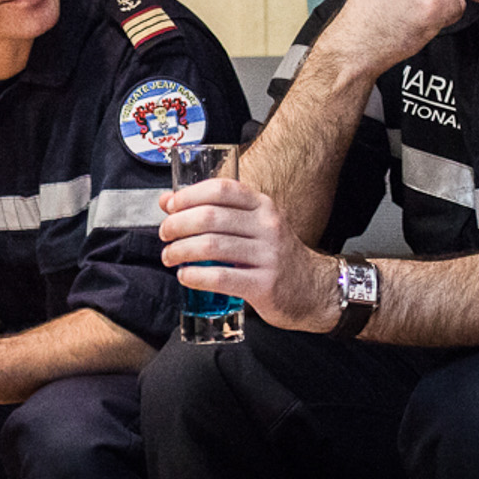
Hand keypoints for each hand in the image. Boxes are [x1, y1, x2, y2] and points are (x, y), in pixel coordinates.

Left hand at [158, 178, 339, 333]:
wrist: (313, 289)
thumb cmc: (274, 256)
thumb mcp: (253, 227)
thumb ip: (215, 213)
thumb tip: (167, 201)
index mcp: (263, 206)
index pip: (222, 189)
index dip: (189, 195)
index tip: (169, 207)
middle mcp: (267, 226)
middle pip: (210, 217)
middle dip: (178, 225)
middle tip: (165, 235)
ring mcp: (268, 256)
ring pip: (211, 246)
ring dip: (180, 251)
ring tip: (169, 257)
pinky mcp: (264, 285)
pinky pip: (221, 278)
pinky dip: (195, 277)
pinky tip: (185, 276)